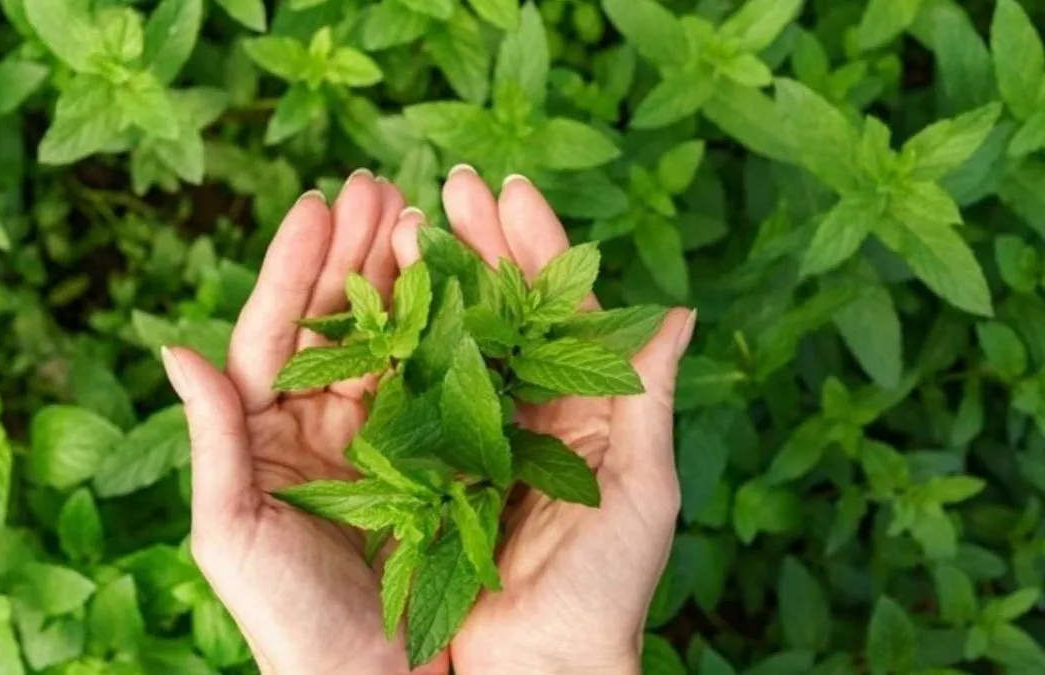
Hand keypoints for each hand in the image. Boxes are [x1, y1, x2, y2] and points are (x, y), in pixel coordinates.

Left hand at [160, 172, 446, 674]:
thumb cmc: (291, 625)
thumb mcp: (233, 534)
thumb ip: (213, 440)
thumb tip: (176, 347)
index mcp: (269, 434)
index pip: (276, 333)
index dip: (295, 267)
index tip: (317, 204)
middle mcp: (326, 424)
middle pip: (338, 320)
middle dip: (356, 250)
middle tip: (379, 183)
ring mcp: (385, 436)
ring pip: (392, 338)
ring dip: (404, 273)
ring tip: (420, 211)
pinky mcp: (438, 457)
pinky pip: (440, 381)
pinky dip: (449, 330)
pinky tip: (462, 283)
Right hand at [390, 167, 694, 674]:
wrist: (535, 671)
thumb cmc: (604, 591)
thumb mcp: (641, 491)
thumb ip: (646, 398)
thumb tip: (679, 311)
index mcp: (583, 407)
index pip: (561, 309)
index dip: (538, 246)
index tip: (510, 188)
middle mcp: (525, 410)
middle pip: (502, 309)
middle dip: (479, 243)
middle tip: (450, 183)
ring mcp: (473, 434)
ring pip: (452, 339)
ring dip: (435, 279)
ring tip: (409, 220)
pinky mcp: (426, 466)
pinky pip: (411, 394)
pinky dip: (396, 345)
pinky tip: (378, 298)